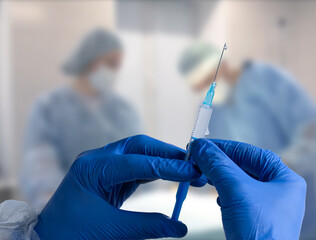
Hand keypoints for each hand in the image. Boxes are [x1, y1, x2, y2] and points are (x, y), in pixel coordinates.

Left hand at [35, 135, 201, 239]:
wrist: (48, 238)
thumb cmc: (72, 234)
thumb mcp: (111, 231)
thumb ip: (148, 226)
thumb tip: (180, 228)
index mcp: (93, 168)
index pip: (139, 162)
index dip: (169, 167)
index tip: (192, 172)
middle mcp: (98, 159)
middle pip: (140, 146)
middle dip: (168, 154)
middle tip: (193, 165)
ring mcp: (102, 164)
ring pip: (139, 153)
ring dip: (163, 160)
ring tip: (187, 170)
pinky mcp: (108, 174)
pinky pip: (135, 166)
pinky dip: (155, 169)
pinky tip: (170, 175)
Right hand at [191, 139, 305, 239]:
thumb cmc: (260, 232)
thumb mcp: (237, 191)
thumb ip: (218, 165)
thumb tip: (201, 146)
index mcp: (285, 180)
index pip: (252, 153)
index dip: (226, 147)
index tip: (204, 145)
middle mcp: (280, 192)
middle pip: (245, 167)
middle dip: (221, 163)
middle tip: (199, 158)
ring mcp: (269, 207)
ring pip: (240, 183)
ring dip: (220, 177)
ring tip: (203, 174)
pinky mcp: (256, 220)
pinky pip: (238, 199)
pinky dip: (224, 193)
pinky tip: (216, 196)